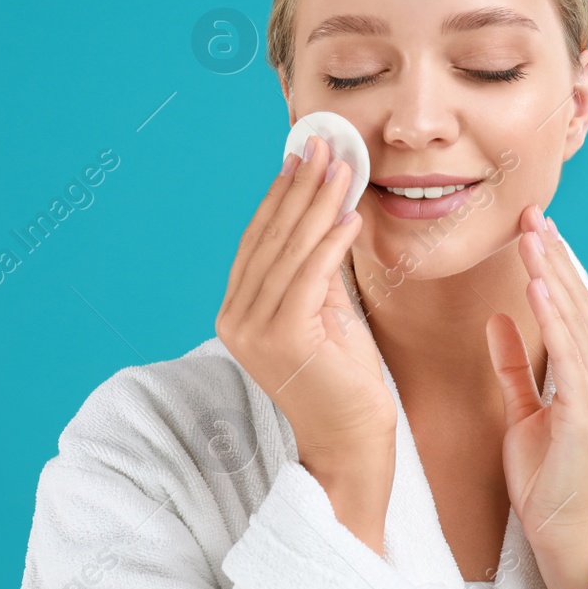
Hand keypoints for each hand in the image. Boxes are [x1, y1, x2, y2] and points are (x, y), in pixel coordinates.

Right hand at [216, 135, 396, 476]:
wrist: (351, 445)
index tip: (304, 154)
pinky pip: (310, 276)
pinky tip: (349, 213)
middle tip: (324, 143)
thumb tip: (327, 210)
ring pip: (290, 251)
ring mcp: (254, 330)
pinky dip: (329, 241)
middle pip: (271, 237)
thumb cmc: (345, 381)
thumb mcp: (326, 312)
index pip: (261, 240)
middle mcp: (236, 319)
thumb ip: (317, 269)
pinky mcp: (283, 338)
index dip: (282, 194)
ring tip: (341, 165)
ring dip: (318, 203)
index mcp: (238, 311)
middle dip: (300, 186)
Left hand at [485, 206, 587, 588]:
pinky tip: (539, 287)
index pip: (570, 309)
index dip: (553, 267)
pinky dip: (556, 319)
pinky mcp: (586, 415)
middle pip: (577, 304)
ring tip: (534, 236)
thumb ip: (515, 366)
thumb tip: (499, 319)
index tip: (533, 230)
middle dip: (554, 257)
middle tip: (533, 213)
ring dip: (554, 274)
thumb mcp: (524, 414)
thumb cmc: (549, 481)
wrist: (568, 538)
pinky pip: (571, 356)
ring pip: (576, 320)